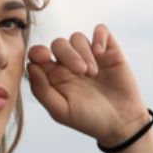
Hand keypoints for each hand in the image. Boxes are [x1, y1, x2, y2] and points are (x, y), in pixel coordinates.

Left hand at [26, 24, 149, 146]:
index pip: (38, 55)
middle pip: (58, 43)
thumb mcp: (61, 111)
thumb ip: (41, 90)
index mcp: (54, 76)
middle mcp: (69, 64)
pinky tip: (101, 52)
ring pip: (77, 37)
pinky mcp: (108, 50)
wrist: (121, 123)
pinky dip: (99, 37)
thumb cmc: (89, 120)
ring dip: (84, 53)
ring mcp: (89, 55)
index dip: (38, 52)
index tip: (45, 58)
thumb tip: (31, 66)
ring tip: (94, 73)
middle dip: (68, 55)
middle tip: (82, 72)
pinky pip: (100, 30)